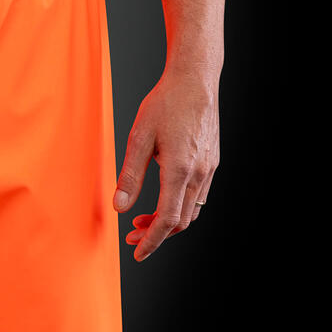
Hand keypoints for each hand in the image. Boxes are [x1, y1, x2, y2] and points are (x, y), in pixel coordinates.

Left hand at [113, 67, 219, 261]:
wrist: (196, 78)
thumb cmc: (166, 103)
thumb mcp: (138, 138)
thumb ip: (130, 176)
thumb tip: (120, 208)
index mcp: (180, 169)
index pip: (167, 220)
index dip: (152, 241)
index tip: (137, 253)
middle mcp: (199, 173)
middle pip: (180, 222)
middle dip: (155, 235)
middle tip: (132, 236)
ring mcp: (209, 168)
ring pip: (191, 211)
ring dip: (167, 222)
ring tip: (142, 220)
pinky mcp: (212, 162)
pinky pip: (198, 197)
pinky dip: (179, 207)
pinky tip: (162, 200)